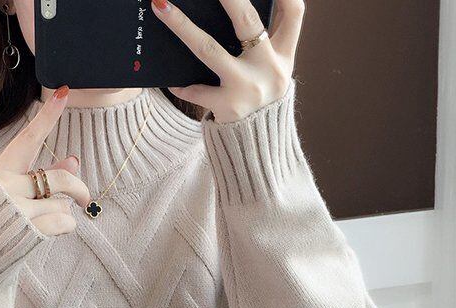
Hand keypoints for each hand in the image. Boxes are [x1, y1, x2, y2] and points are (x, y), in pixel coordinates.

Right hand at [0, 86, 91, 234]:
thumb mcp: (10, 194)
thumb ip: (41, 177)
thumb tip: (74, 161)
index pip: (28, 138)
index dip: (48, 117)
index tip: (64, 92)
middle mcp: (6, 185)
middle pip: (59, 179)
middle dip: (78, 189)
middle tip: (84, 197)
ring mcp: (16, 208)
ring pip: (62, 204)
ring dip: (64, 213)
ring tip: (50, 220)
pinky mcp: (27, 230)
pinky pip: (64, 223)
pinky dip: (65, 227)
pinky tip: (50, 232)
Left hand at [150, 0, 303, 122]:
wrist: (260, 146)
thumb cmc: (262, 98)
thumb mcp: (275, 70)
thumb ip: (269, 39)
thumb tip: (249, 4)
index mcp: (284, 56)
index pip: (293, 14)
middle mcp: (268, 69)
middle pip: (247, 22)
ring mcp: (247, 88)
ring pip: (209, 49)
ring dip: (182, 26)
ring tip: (162, 7)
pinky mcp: (227, 107)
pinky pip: (197, 90)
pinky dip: (182, 85)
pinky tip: (170, 81)